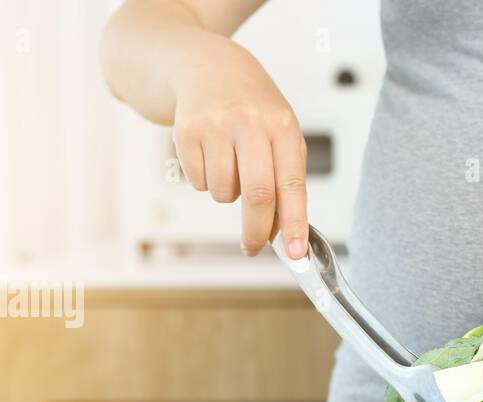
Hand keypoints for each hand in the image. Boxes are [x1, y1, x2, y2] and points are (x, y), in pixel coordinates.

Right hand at [171, 37, 307, 256]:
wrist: (209, 67)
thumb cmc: (254, 110)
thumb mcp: (280, 132)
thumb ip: (286, 179)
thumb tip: (284, 233)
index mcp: (282, 126)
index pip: (292, 183)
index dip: (294, 222)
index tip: (297, 252)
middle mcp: (250, 123)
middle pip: (257, 194)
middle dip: (256, 231)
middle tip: (252, 247)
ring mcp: (215, 126)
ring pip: (223, 194)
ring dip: (228, 194)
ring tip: (230, 164)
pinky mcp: (185, 132)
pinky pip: (199, 183)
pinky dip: (206, 180)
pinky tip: (210, 153)